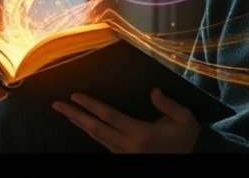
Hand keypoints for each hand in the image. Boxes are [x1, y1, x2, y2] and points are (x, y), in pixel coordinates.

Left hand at [52, 88, 199, 152]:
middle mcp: (129, 145)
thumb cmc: (186, 138)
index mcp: (141, 134)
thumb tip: (154, 91)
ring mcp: (125, 153)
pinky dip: (91, 133)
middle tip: (57, 105)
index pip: (110, 117)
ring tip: (65, 112)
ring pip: (97, 138)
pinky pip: (103, 143)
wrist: (191, 158)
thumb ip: (168, 105)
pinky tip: (84, 125)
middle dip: (75, 115)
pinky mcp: (124, 157)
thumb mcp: (184, 119)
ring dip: (80, 124)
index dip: (91, 106)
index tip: (75, 96)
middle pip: (96, 128)